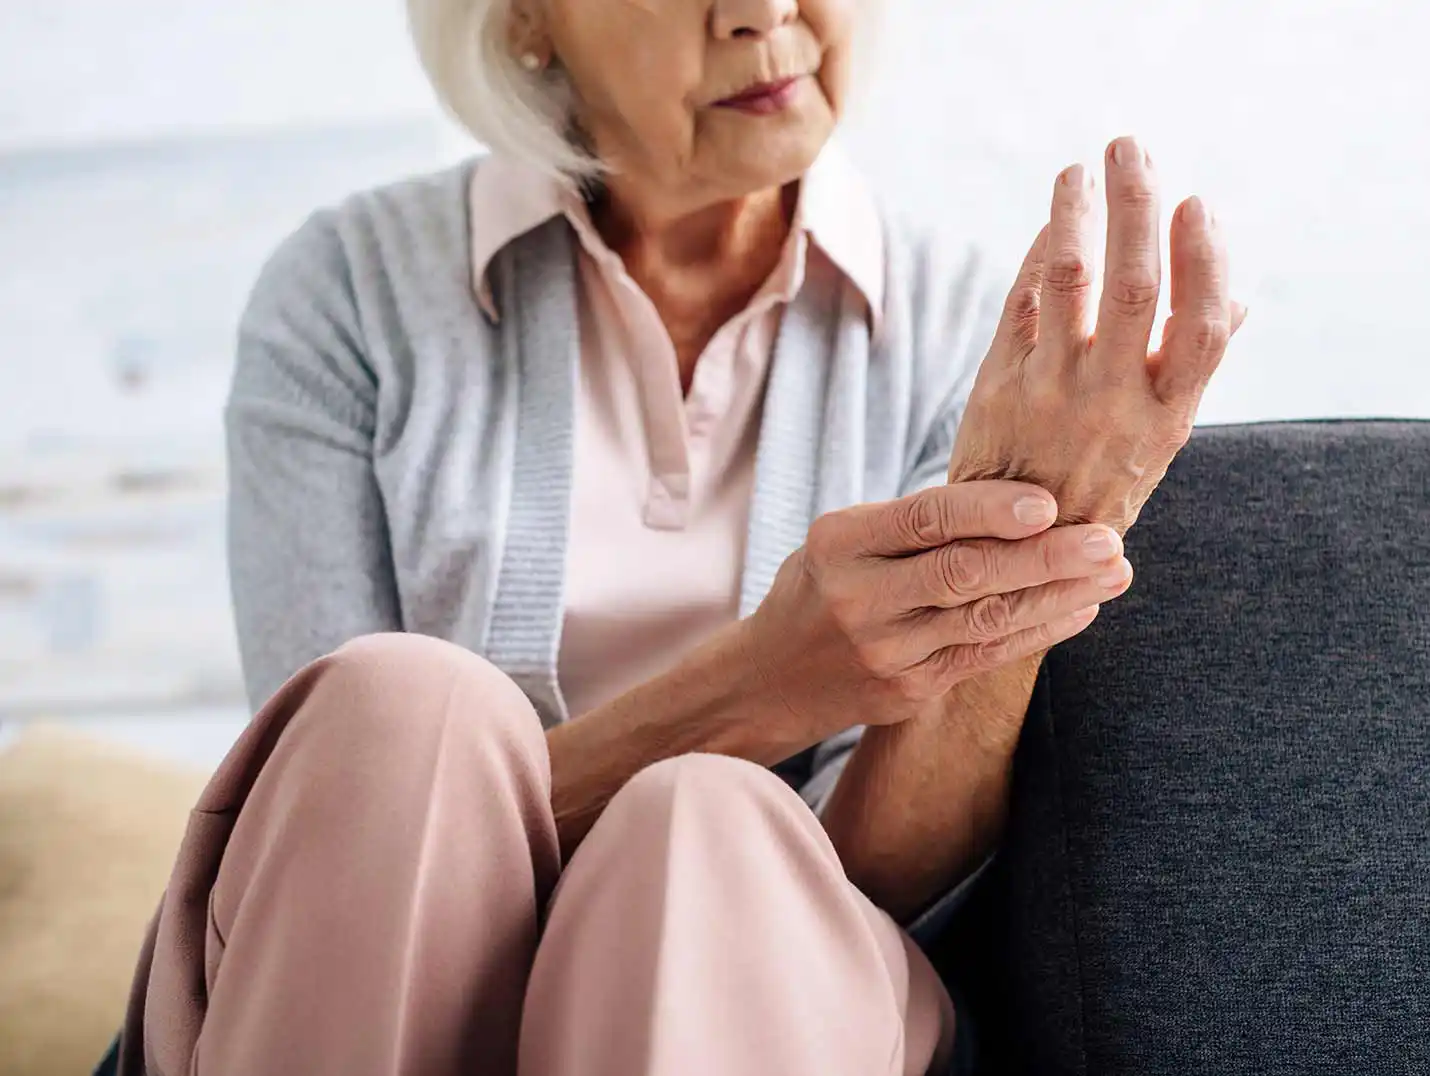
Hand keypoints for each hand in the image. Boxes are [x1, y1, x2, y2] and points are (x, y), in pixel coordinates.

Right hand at [740, 481, 1131, 739]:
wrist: (770, 677)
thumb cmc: (824, 585)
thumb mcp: (844, 540)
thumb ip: (914, 524)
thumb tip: (1020, 498)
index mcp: (841, 542)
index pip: (925, 519)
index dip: (989, 510)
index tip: (1049, 502)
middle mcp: (859, 597)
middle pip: (964, 573)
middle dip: (1045, 556)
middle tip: (1108, 539)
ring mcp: (884, 650)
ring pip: (985, 619)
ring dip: (1058, 594)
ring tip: (1114, 572)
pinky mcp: (907, 690)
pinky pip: (984, 657)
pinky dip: (1038, 630)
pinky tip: (1080, 609)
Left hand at [948, 136, 1246, 533]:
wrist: (1015, 551)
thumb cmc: (1097, 487)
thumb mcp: (1160, 445)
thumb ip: (1192, 372)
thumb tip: (1242, 301)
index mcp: (1167, 416)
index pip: (1203, 325)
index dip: (1206, 259)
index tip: (1200, 204)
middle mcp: (1112, 401)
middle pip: (1136, 285)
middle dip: (1138, 205)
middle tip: (1133, 148)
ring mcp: (1051, 392)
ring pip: (1069, 280)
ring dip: (1076, 212)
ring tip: (1080, 168)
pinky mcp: (999, 386)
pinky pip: (1020, 302)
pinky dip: (1034, 255)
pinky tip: (1047, 222)